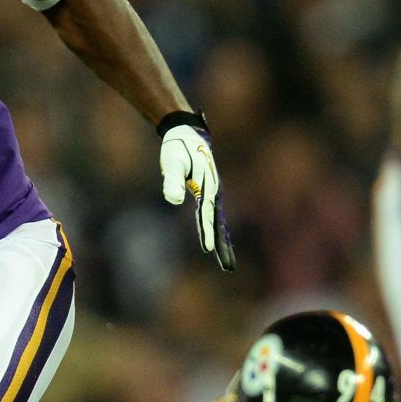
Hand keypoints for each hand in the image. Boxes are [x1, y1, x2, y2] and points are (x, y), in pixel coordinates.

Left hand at [158, 112, 234, 270]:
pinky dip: (216, 231)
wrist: (185, 133)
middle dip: (223, 246)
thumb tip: (175, 200)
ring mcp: (212, 192)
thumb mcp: (172, 162)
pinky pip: (213, 216)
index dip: (208, 232)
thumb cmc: (177, 148)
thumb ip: (173, 180)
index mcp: (206, 185)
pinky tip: (216, 242)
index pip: (207, 214)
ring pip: (219, 222)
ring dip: (223, 242)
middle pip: (219, 223)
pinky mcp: (208, 192)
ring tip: (227, 263)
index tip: (209, 250)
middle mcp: (213, 191)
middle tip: (228, 267)